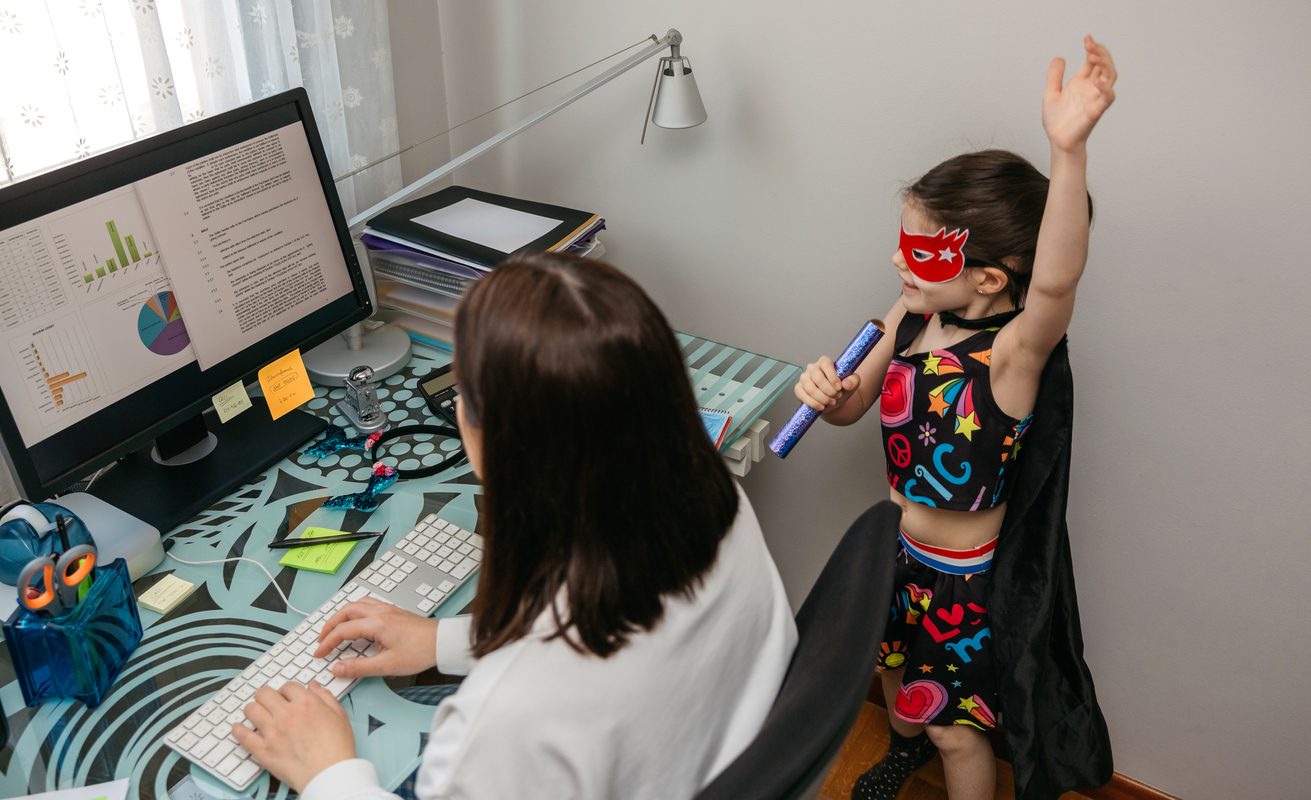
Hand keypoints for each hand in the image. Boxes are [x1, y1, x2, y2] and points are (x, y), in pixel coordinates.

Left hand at [233, 682, 354, 792]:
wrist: (329, 774)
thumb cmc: (337, 747)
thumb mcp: (339, 714)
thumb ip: (325, 696)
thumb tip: (314, 686)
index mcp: (306, 703)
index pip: (288, 686)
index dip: (287, 690)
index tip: (287, 696)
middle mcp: (287, 714)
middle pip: (264, 693)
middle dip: (266, 695)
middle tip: (268, 701)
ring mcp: (273, 732)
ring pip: (251, 710)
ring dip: (252, 709)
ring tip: (255, 713)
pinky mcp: (263, 750)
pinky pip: (242, 736)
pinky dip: (238, 730)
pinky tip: (238, 728)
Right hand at [314, 597, 439, 678]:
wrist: (443, 642)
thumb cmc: (421, 652)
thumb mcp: (387, 665)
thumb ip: (359, 667)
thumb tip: (337, 668)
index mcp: (376, 623)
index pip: (343, 630)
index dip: (327, 643)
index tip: (319, 653)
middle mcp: (380, 612)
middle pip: (345, 612)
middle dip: (329, 625)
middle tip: (321, 640)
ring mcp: (388, 609)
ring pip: (356, 604)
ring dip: (341, 616)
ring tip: (334, 629)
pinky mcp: (394, 611)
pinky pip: (367, 604)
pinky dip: (355, 611)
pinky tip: (356, 621)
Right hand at [795, 357, 860, 411]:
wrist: (835, 400)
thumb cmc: (842, 388)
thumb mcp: (853, 383)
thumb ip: (853, 381)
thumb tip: (846, 384)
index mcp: (825, 362)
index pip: (826, 364)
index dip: (832, 377)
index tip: (839, 388)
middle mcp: (812, 367)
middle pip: (817, 377)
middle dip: (828, 390)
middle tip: (837, 396)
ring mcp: (804, 378)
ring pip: (810, 388)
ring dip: (822, 398)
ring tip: (831, 402)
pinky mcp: (799, 389)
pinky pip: (802, 395)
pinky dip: (812, 403)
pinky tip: (821, 407)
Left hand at [1043, 35, 1116, 153]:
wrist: (1058, 141)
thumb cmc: (1057, 121)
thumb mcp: (1051, 94)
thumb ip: (1055, 76)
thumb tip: (1059, 57)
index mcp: (1080, 83)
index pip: (1092, 61)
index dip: (1092, 48)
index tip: (1087, 38)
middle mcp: (1090, 88)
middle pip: (1104, 65)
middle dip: (1100, 52)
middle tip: (1089, 44)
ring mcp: (1095, 98)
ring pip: (1110, 77)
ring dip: (1105, 64)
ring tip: (1094, 56)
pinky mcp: (1096, 111)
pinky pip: (1107, 98)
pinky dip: (1105, 88)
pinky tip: (1097, 80)